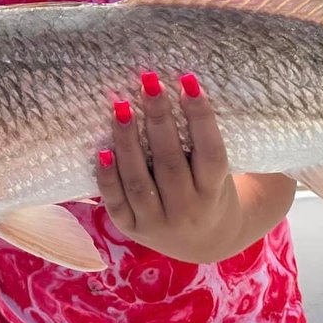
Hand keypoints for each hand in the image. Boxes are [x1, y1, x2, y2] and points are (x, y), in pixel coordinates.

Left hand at [95, 70, 244, 262]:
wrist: (205, 242)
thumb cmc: (212, 190)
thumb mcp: (220, 171)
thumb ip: (203, 140)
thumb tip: (185, 84)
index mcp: (214, 193)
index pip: (210, 152)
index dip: (200, 117)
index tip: (188, 81)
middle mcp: (188, 211)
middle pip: (170, 163)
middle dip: (158, 119)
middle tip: (149, 83)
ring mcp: (157, 223)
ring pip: (140, 182)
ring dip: (128, 142)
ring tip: (121, 106)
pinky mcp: (132, 229)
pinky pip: (116, 203)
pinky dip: (108, 178)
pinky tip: (103, 150)